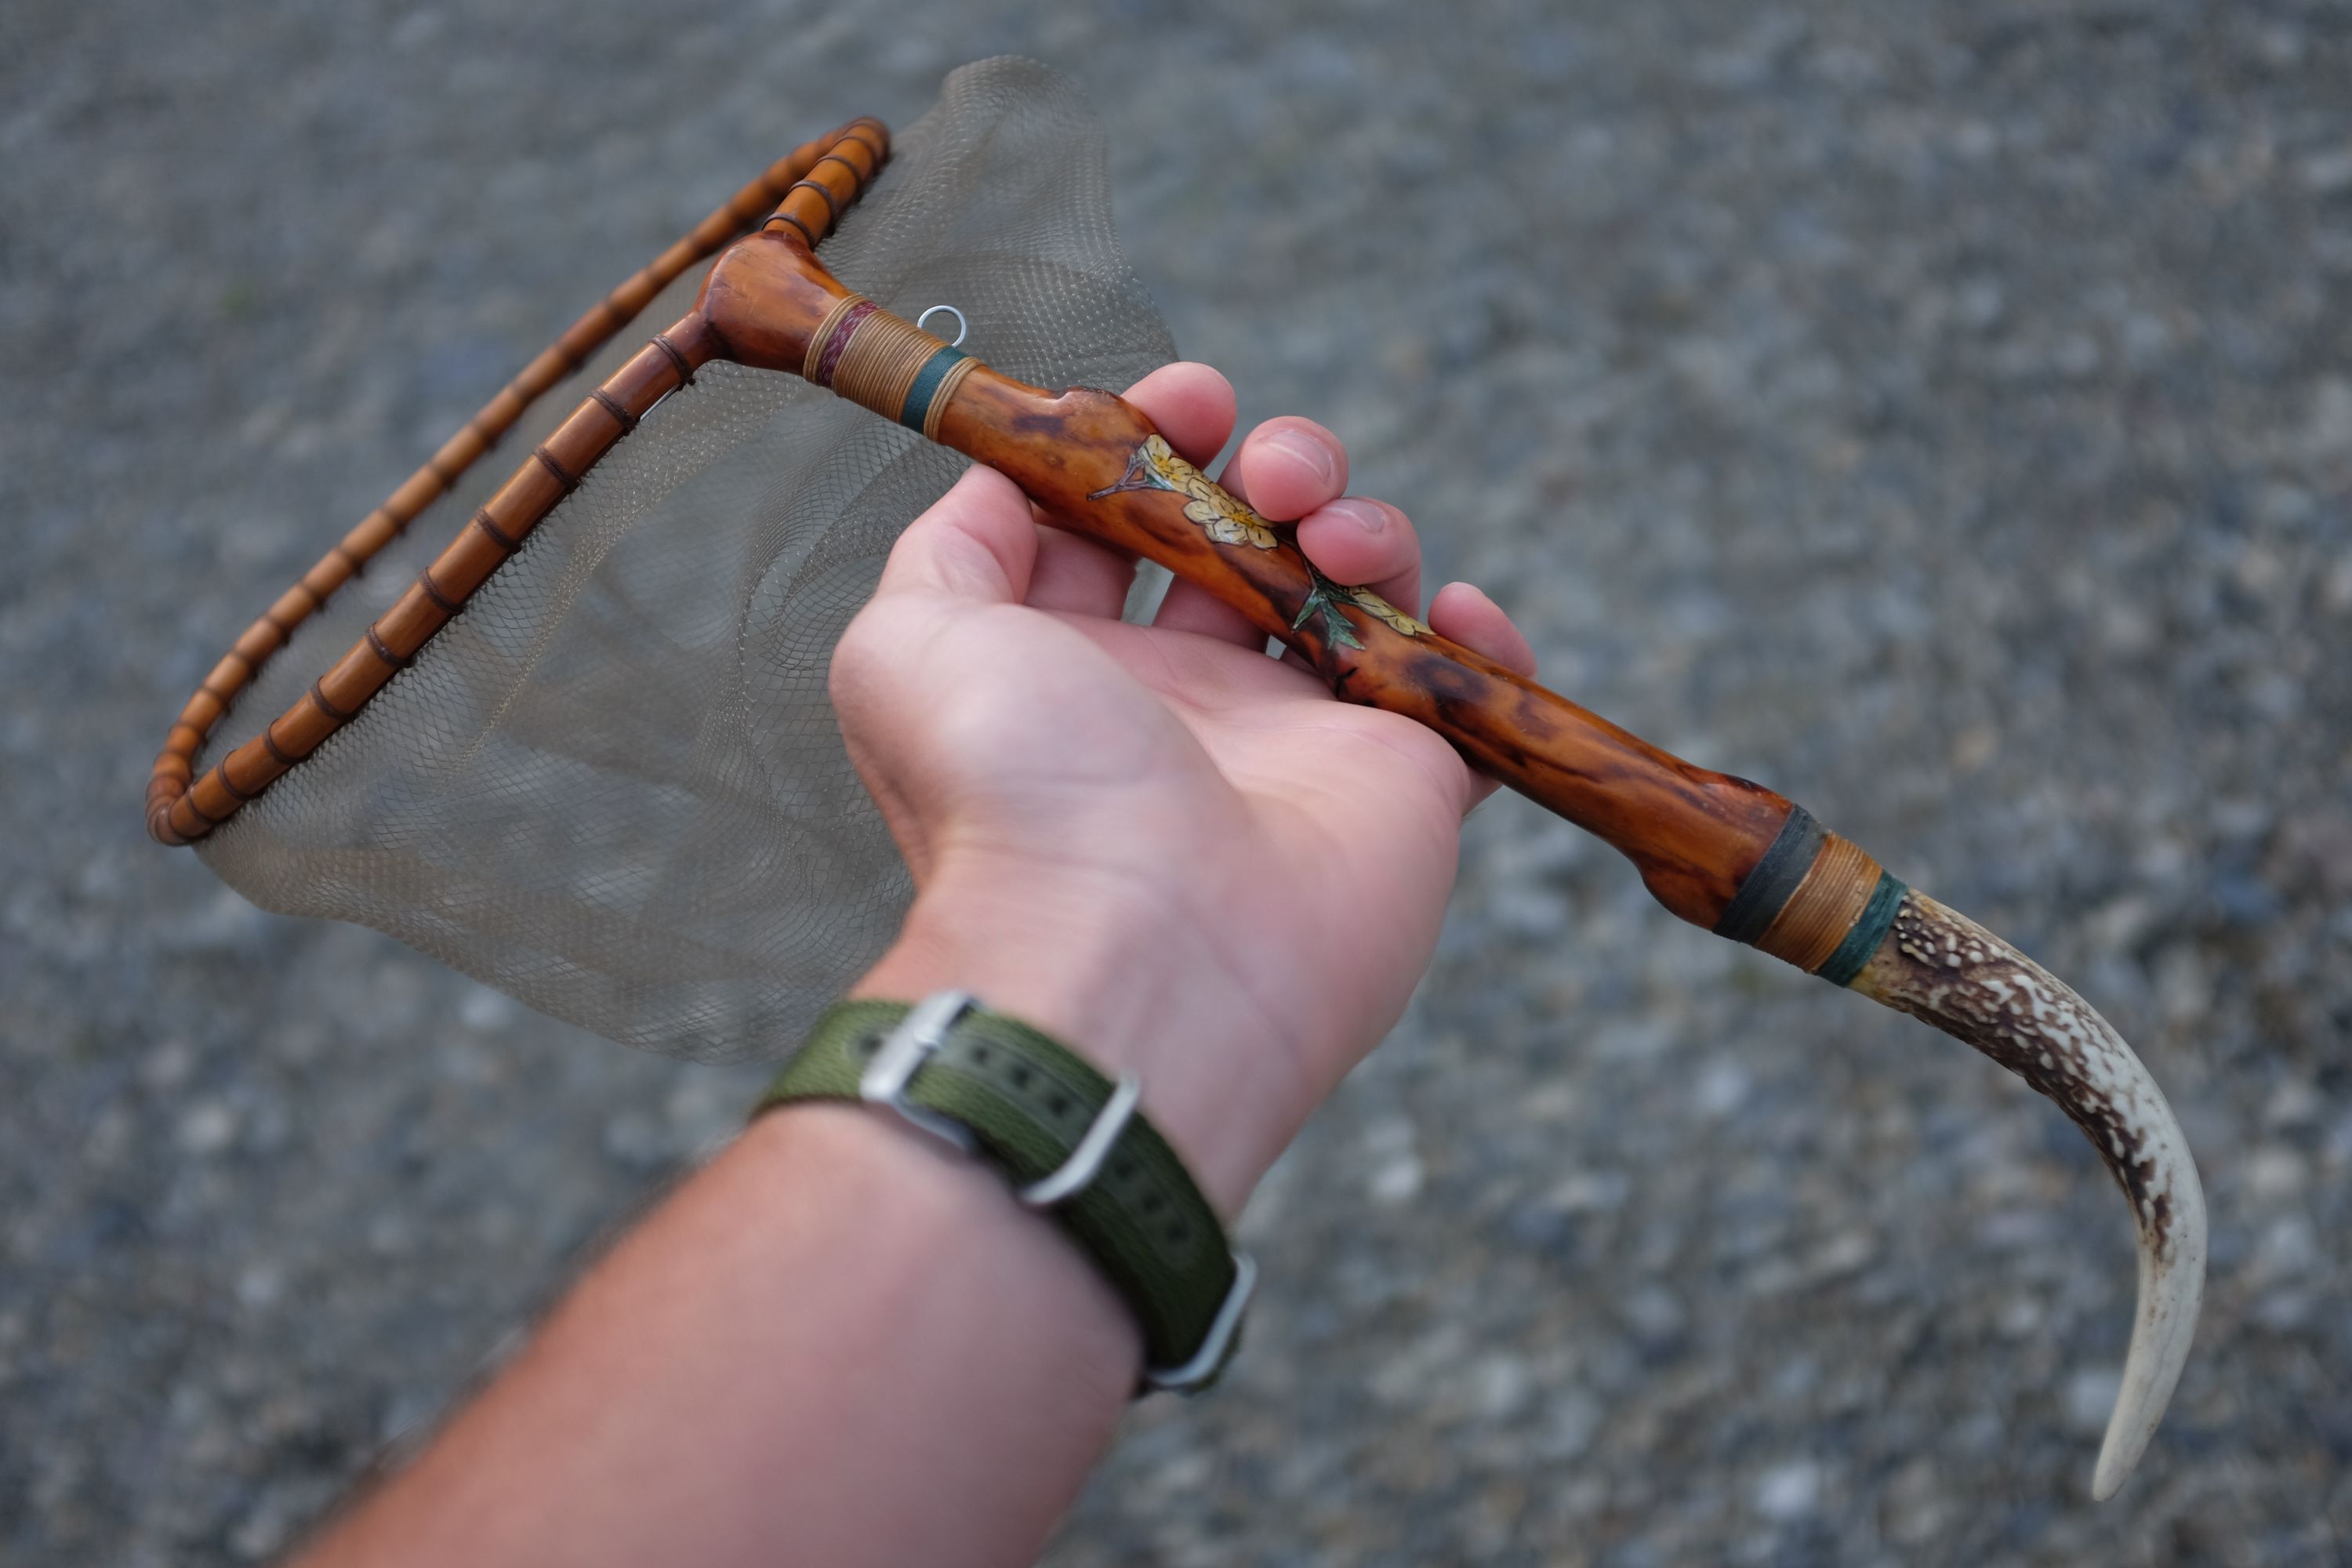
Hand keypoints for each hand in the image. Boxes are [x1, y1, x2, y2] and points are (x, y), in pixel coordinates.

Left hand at [830, 362, 1536, 1211]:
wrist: (1140, 949)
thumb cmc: (1014, 795)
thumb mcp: (910, 644)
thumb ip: (948, 550)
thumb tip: (999, 481)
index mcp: (1074, 664)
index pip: (1130, 524)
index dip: (1162, 440)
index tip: (1190, 399)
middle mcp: (1186, 702)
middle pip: (1256, 540)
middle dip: (1279, 466)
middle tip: (1275, 472)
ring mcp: (1298, 745)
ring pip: (1362, 593)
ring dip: (1368, 525)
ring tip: (1339, 539)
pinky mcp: (1402, 789)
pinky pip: (1465, 698)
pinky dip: (1477, 640)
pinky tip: (1450, 612)